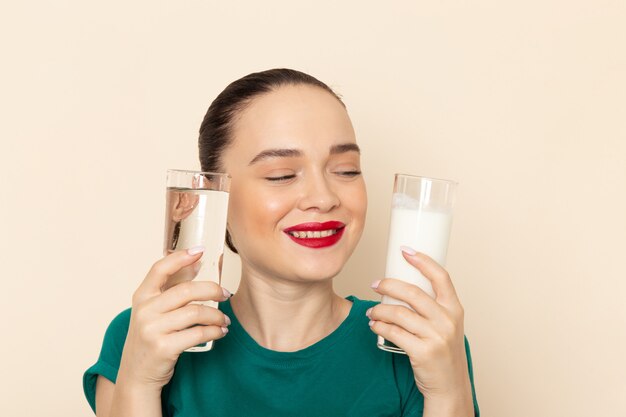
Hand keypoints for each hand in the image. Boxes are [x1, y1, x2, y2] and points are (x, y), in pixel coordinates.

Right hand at [116, 247, 230, 391]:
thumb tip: (195, 263)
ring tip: (224, 319)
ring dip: (217, 315)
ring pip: (196, 312)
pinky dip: (214, 331)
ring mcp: (152, 330)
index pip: (160, 269)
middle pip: (186, 290)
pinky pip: (198, 334)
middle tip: (225, 294)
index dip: (180, 257)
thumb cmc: (150, 338)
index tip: (200, 251)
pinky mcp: (163, 348)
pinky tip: (220, 331)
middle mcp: (144, 311)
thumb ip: (171, 288)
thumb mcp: (153, 311)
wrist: (136, 375)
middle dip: (212, 290)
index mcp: (142, 297)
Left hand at [367, 248, 471, 403]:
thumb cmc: (443, 354)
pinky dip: (379, 326)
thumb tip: (402, 286)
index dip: (422, 260)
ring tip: (372, 311)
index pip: (441, 276)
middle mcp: (448, 320)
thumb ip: (433, 307)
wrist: (450, 387)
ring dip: (380, 309)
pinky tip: (375, 325)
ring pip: (399, 312)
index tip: (405, 251)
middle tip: (375, 284)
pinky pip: (394, 332)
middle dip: (389, 284)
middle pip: (413, 292)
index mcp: (455, 309)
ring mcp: (436, 336)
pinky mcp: (423, 351)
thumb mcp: (447, 326)